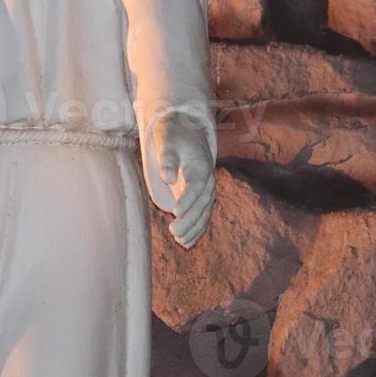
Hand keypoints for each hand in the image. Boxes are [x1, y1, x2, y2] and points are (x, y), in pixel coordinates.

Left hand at [153, 111, 215, 247]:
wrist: (187, 134)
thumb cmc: (174, 138)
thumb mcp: (168, 144)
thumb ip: (168, 160)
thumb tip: (167, 178)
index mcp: (201, 168)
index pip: (196, 187)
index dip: (187, 200)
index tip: (175, 212)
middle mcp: (208, 183)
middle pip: (202, 205)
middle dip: (189, 219)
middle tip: (173, 231)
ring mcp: (206, 193)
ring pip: (203, 215)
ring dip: (193, 229)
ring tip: (179, 240)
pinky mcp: (201, 200)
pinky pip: (201, 218)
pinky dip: (196, 230)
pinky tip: (186, 242)